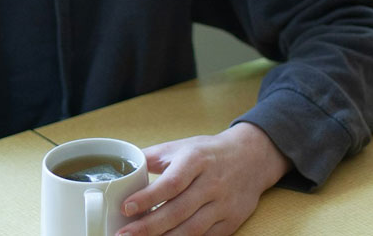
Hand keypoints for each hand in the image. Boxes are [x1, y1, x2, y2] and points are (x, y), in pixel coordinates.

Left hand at [116, 123, 290, 235]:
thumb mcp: (179, 147)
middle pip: (178, 211)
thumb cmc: (207, 153)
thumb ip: (150, 157)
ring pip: (192, 229)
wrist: (251, 158)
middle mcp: (212, 184)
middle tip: (124, 234)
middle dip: (149, 226)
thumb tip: (121, 168)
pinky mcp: (232, 221)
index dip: (148, 198)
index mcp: (195, 161)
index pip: (171, 183)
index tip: (126, 208)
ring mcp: (224, 205)